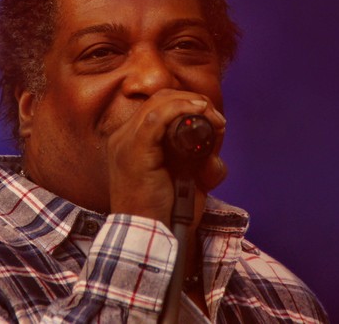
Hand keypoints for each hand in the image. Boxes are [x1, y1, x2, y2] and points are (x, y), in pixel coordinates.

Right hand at [106, 89, 227, 226]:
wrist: (151, 237)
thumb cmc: (168, 212)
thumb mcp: (186, 176)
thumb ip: (197, 154)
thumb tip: (216, 131)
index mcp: (129, 142)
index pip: (156, 107)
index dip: (185, 104)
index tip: (212, 117)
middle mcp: (122, 138)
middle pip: (157, 100)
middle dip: (191, 102)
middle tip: (216, 119)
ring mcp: (124, 144)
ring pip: (158, 104)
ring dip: (190, 104)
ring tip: (213, 117)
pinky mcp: (133, 152)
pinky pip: (156, 118)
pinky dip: (180, 109)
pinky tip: (199, 112)